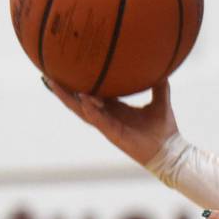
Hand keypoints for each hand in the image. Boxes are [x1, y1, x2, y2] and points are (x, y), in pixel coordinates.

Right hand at [43, 78, 178, 165]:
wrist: (170, 151)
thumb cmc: (164, 130)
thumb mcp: (161, 102)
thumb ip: (159, 86)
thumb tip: (163, 67)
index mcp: (116, 109)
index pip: (92, 94)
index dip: (79, 84)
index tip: (67, 69)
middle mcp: (107, 116)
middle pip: (79, 102)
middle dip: (63, 90)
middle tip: (47, 75)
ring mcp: (108, 125)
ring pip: (82, 110)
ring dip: (68, 98)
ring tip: (53, 84)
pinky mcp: (113, 134)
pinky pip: (98, 120)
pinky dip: (90, 109)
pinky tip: (83, 99)